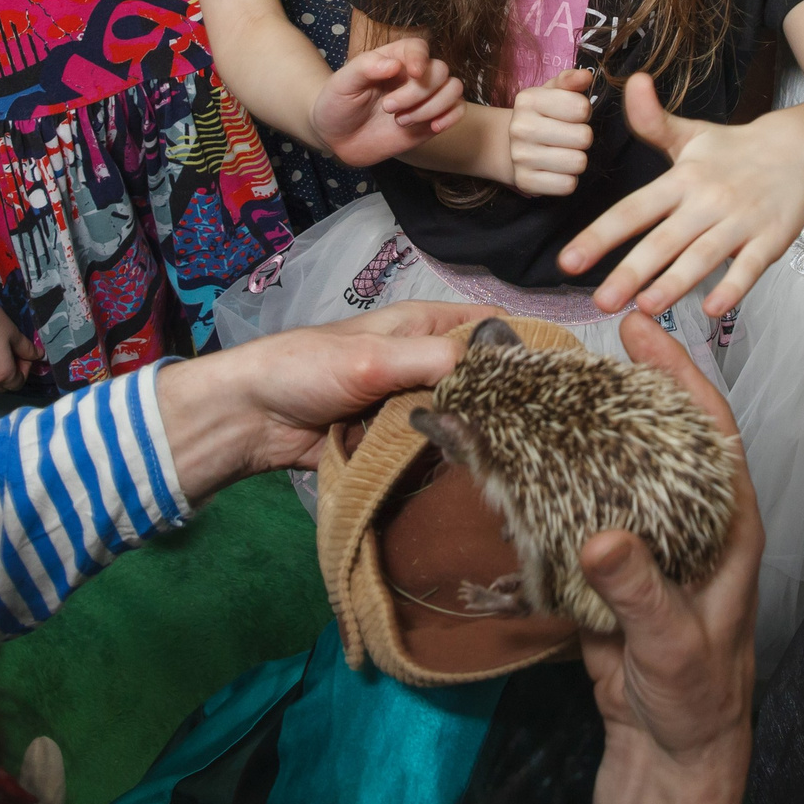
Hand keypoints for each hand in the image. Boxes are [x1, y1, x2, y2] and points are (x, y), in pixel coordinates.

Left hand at [156, 300, 496, 494]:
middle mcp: (424, 360)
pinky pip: (432, 450)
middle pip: (480, 378)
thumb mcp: (375, 357)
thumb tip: (496, 372)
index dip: (521, 346)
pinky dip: (444, 461)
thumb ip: (434, 360)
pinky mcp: (395, 440)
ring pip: (460, 418)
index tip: (551, 381)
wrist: (251, 418)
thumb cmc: (308, 369)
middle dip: (500, 403)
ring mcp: (410, 403)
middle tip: (529, 435)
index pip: (490, 325)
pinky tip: (467, 478)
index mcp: (424, 325)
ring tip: (506, 461)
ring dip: (473, 436)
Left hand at [309, 37, 464, 167]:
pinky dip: (451, 118)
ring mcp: (425, 98)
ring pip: (454, 89)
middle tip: (388, 108)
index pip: (419, 47)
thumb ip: (365, 67)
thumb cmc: (337, 103)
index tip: (411, 73)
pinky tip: (432, 127)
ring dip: (432, 107)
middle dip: (417, 93)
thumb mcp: (342, 83)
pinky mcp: (431, 120)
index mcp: (393, 58)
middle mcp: (413, 76)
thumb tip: (393, 64)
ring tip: (401, 122)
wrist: (336, 137)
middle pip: (439, 71)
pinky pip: (458, 111)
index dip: (420, 58)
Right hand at [511, 67, 596, 197]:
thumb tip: (585, 76)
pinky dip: (568, 179)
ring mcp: (520, 157)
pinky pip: (567, 185)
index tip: (572, 115)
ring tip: (564, 152)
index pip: (581, 108)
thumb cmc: (542, 116)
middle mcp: (520, 128)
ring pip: (578, 163)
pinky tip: (557, 170)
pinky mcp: (525, 182)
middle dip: (583, 137)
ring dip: (577, 159)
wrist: (510, 146)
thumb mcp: (553, 92)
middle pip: (584, 137)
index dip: (583, 112)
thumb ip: (570, 80)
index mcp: (528, 100)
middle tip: (569, 136)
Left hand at [571, 74, 803, 316]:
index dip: (599, 235)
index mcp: (682, 179)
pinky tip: (711, 309)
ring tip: (645, 307)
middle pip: (663, 240)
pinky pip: (749, 267)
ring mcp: (740, 221)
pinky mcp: (770, 239)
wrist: (799, 149)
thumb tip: (631, 82)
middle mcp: (707, 201)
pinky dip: (732, 287)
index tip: (569, 261)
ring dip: (674, 283)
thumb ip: (652, 120)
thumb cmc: (735, 150)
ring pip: (703, 256)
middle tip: (601, 301)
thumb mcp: (690, 133)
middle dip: (630, 272)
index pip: (633, 210)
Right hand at [581, 312, 758, 803]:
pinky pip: (577, 506)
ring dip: (581, 425)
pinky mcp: (606, 561)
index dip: (679, 374)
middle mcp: (688, 517)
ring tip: (541, 384)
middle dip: (621, 384)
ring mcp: (646, 535)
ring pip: (615, 463)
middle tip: (578, 342)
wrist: (667, 745)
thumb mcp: (674, 644)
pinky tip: (515, 454)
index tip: (643, 331)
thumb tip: (601, 538)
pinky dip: (547, 478)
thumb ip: (639, 591)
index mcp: (725, 523)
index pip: (708, 430)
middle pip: (655, 432)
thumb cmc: (697, 696)